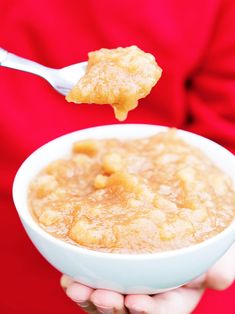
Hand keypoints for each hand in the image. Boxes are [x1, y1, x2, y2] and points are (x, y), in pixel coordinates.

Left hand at [61, 244, 234, 313]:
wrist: (181, 225)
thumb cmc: (200, 241)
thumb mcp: (215, 253)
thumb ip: (219, 268)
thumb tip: (219, 279)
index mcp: (176, 296)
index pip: (164, 310)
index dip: (151, 311)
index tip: (136, 303)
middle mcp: (150, 294)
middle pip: (129, 308)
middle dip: (112, 306)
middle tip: (100, 296)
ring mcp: (129, 283)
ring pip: (107, 299)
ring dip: (90, 297)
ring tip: (75, 287)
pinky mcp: (113, 270)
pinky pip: (95, 282)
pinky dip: (82, 281)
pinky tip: (68, 276)